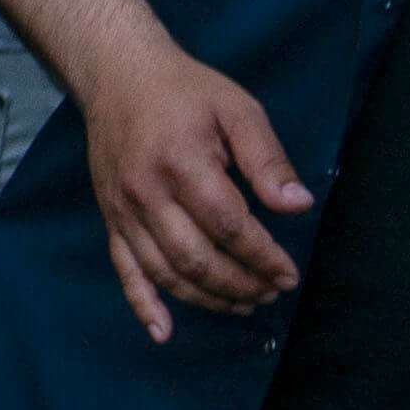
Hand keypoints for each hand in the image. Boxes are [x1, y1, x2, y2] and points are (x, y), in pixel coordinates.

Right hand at [77, 40, 312, 339]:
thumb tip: (298, 206)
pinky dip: (144, 306)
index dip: (262, 257)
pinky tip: (165, 333)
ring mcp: (124, 210)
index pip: (228, 226)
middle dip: (241, 284)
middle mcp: (147, 193)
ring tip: (243, 304)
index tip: (289, 273)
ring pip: (166, 273)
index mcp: (182, 162)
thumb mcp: (237, 109)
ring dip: (208, 298)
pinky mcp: (111, 219)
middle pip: (197, 258)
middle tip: (272, 291)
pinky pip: (125, 270)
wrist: (117, 76)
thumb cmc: (186, 91)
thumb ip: (267, 158)